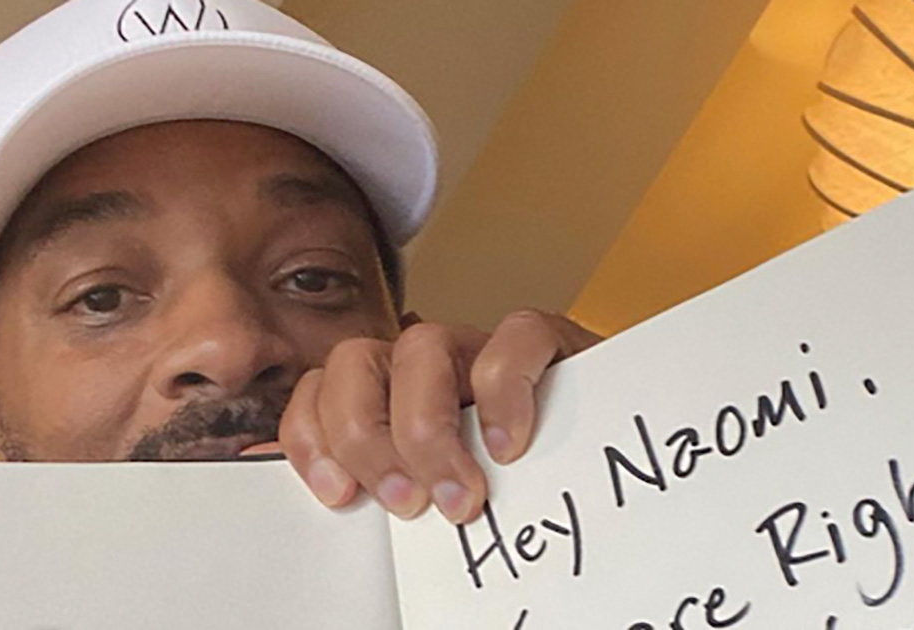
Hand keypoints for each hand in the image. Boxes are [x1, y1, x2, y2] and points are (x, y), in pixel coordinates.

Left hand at [278, 309, 601, 523]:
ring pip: (421, 344)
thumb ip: (387, 478)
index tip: (340, 493)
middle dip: (367, 439)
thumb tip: (319, 492)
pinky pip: (514, 337)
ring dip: (426, 428)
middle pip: (355, 362)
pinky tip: (508, 445)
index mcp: (391, 395)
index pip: (321, 388)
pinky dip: (505, 394)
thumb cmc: (518, 472)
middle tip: (406, 500)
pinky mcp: (542, 342)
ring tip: (459, 491)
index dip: (313, 437)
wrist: (600, 447)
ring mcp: (481, 347)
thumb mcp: (436, 480)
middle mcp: (428, 364)